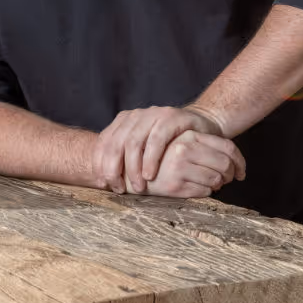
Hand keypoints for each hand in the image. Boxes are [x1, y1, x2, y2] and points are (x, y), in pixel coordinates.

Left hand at [93, 106, 230, 193]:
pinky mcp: (172, 117)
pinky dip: (151, 159)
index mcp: (123, 121)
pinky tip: (150, 175)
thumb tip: (101, 180)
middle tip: (118, 188)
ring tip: (138, 187)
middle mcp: (135, 116)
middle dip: (113, 168)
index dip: (100, 163)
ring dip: (133, 167)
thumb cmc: (170, 145)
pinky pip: (157, 139)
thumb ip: (124, 158)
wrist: (202, 126)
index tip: (102, 183)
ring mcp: (153, 114)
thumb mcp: (143, 149)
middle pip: (116, 143)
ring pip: (134, 142)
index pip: (104, 142)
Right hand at [141, 130, 246, 198]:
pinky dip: (204, 192)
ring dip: (217, 185)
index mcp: (187, 135)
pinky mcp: (173, 185)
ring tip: (210, 184)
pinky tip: (195, 188)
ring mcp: (177, 167)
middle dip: (230, 175)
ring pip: (216, 179)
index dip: (240, 162)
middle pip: (225, 164)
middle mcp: (182, 149)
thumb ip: (203, 146)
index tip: (241, 172)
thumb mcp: (181, 143)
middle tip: (227, 180)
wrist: (131, 170)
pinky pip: (204, 191)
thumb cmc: (161, 158)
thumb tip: (236, 167)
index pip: (228, 147)